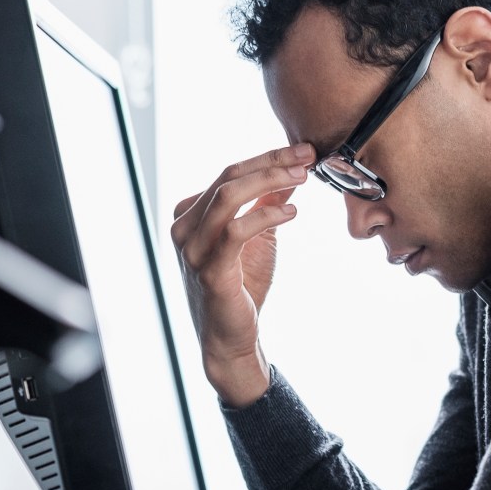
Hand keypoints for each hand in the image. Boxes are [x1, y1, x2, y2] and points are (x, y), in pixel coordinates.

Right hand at [170, 143, 313, 406]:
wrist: (231, 338)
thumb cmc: (241, 288)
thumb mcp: (257, 238)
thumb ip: (267, 205)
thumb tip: (291, 173)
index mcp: (190, 216)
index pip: (229, 173)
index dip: (267, 158)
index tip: (303, 151)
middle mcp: (184, 229)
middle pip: (227, 177)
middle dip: (271, 162)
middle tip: (307, 157)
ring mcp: (192, 250)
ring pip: (227, 196)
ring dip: (268, 181)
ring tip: (302, 178)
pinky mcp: (209, 271)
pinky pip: (236, 231)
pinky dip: (266, 216)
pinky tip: (292, 213)